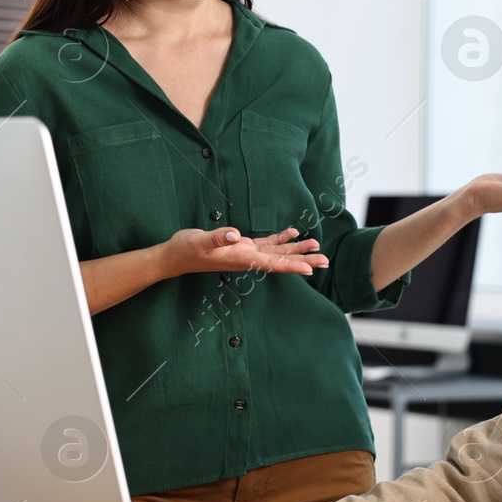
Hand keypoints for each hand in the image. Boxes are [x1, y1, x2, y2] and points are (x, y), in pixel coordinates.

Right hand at [161, 226, 328, 277]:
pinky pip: (266, 243)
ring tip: (316, 246)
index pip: (272, 264)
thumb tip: (233, 235)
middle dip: (303, 260)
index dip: (292, 266)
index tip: (311, 269)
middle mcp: (248, 258)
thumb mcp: (199, 241)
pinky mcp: (241, 246)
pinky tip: (292, 232)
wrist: (175, 256)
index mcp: (242, 258)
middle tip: (326, 261)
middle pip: (281, 261)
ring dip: (296, 249)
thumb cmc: (186, 249)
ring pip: (277, 252)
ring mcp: (246, 253)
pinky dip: (280, 238)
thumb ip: (216, 238)